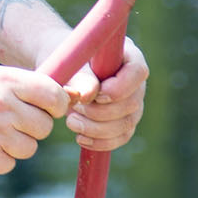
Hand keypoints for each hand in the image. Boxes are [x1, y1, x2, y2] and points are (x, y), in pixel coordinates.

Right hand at [0, 66, 73, 174]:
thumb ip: (25, 86)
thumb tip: (70, 95)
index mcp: (7, 80)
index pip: (54, 96)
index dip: (55, 106)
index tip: (45, 109)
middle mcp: (2, 104)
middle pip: (44, 126)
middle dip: (32, 128)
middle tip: (10, 124)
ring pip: (29, 148)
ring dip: (15, 146)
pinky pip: (8, 164)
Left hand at [53, 35, 147, 152]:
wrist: (60, 69)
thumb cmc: (64, 58)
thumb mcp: (67, 61)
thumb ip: (79, 76)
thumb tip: (89, 95)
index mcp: (126, 55)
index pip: (137, 72)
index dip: (120, 88)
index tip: (95, 96)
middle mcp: (134, 80)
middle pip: (132, 103)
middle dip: (101, 113)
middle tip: (75, 109)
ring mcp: (132, 101)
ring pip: (127, 124)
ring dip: (98, 129)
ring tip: (71, 122)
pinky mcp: (124, 120)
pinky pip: (121, 137)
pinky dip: (101, 142)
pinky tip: (80, 138)